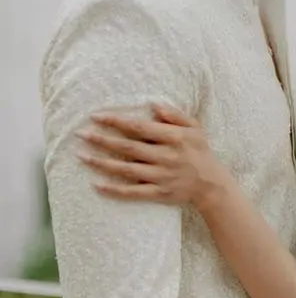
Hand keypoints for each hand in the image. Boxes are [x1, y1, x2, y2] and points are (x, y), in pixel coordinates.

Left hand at [76, 105, 227, 207]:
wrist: (211, 184)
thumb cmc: (200, 152)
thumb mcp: (194, 128)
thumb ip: (174, 115)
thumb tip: (152, 104)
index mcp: (174, 138)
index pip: (140, 128)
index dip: (117, 121)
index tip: (96, 117)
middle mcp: (166, 157)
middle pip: (128, 148)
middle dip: (103, 140)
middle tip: (80, 134)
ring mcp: (162, 177)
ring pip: (126, 170)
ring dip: (102, 164)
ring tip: (82, 157)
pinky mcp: (159, 193)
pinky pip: (133, 193)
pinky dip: (114, 190)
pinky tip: (97, 186)